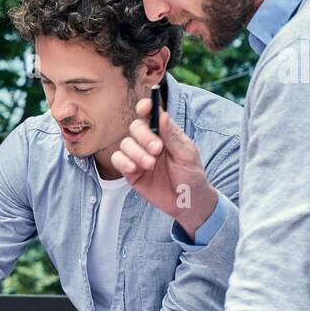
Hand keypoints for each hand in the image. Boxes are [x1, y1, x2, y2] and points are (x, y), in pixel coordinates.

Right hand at [111, 97, 217, 237]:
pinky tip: (135, 170)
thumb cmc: (191, 175)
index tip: (145, 108)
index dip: (145, 108)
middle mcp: (149, 142)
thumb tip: (162, 115)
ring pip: (125, 144)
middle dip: (143, 136)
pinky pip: (117, 160)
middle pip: (135, 127)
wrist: (187, 202)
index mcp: (164, 133)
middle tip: (157, 149)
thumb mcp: (187, 155)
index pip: (151, 115)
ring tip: (151, 164)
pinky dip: (124, 162)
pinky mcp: (130, 172)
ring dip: (136, 153)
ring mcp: (138, 156)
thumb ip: (172, 136)